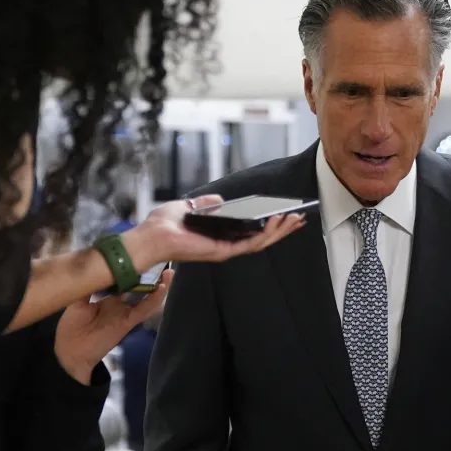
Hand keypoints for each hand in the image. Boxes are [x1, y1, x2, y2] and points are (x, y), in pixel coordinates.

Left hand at [54, 269, 172, 383]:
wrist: (70, 352)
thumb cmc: (71, 327)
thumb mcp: (76, 301)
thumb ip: (87, 286)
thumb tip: (95, 266)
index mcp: (107, 296)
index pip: (123, 279)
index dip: (133, 268)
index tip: (139, 253)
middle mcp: (119, 302)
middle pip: (139, 286)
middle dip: (151, 274)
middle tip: (159, 258)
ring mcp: (126, 312)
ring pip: (147, 297)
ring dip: (160, 286)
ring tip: (169, 272)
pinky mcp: (128, 322)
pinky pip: (144, 309)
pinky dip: (154, 299)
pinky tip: (161, 288)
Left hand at [125, 195, 305, 268]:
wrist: (151, 236)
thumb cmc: (164, 225)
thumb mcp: (188, 207)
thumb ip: (206, 205)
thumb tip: (220, 199)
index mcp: (219, 236)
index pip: (250, 232)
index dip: (269, 226)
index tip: (285, 216)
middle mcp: (225, 246)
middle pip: (261, 239)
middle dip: (281, 230)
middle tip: (299, 219)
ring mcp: (225, 250)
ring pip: (260, 243)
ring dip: (279, 232)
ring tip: (294, 219)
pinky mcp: (223, 251)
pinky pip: (250, 243)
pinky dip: (266, 233)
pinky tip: (276, 221)